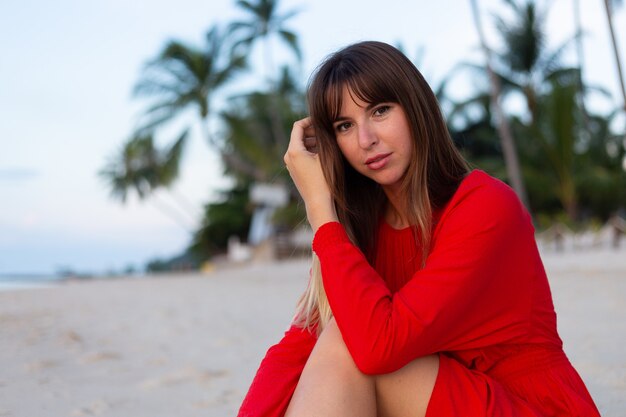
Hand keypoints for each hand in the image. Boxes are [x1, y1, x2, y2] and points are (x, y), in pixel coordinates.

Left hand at [284, 117, 337, 231]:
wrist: (318, 202)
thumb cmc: (324, 179)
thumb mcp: (326, 155)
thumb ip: (322, 138)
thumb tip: (323, 126)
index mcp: (293, 150)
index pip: (298, 126)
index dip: (309, 121)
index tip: (320, 121)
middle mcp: (288, 156)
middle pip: (298, 136)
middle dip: (311, 131)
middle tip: (325, 131)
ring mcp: (290, 165)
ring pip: (299, 146)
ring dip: (311, 141)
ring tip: (325, 142)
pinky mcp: (294, 171)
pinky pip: (300, 155)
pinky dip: (309, 150)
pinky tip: (321, 154)